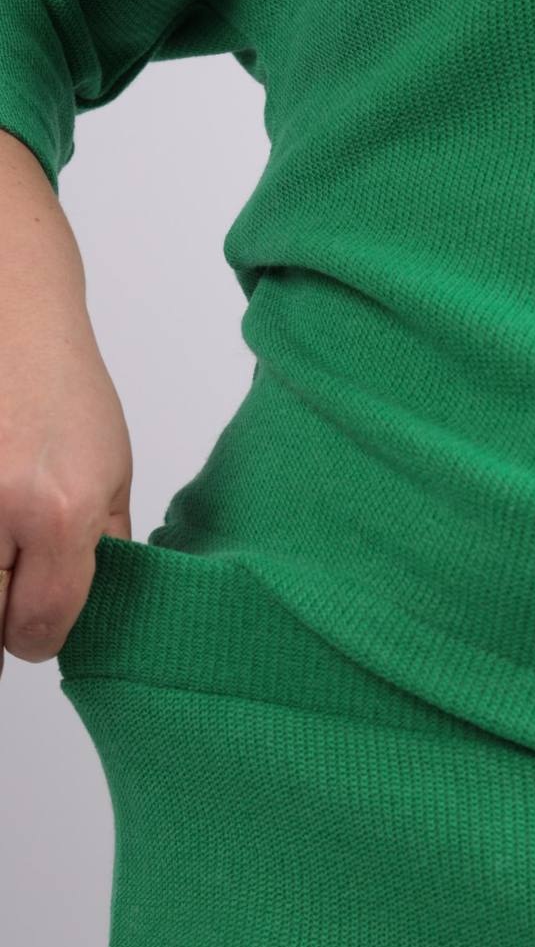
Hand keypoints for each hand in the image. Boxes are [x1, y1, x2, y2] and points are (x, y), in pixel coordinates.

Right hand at [0, 129, 132, 665]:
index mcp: (57, 514)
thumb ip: (104, 549)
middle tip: (14, 580)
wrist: (5, 313)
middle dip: (3, 618)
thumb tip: (90, 612)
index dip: (42, 634)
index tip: (42, 621)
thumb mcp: (111, 471)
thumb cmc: (59, 385)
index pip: (40, 627)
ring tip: (1, 540)